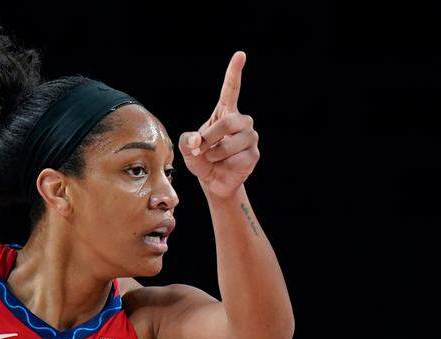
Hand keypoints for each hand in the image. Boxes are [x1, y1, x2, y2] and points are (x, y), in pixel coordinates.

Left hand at [179, 50, 259, 199]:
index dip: (234, 72)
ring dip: (214, 154)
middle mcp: (241, 122)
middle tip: (200, 150)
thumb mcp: (187, 149)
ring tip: (213, 159)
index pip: (231, 89)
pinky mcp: (254, 154)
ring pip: (230, 143)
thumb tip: (198, 141)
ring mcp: (250, 137)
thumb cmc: (201, 160)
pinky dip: (225, 165)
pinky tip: (226, 166)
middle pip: (228, 122)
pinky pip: (237, 159)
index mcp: (225, 113)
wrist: (214, 181)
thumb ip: (186, 141)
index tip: (240, 55)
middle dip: (210, 138)